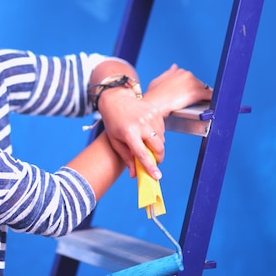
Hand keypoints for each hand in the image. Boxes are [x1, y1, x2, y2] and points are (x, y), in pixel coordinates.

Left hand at [96, 64, 211, 178]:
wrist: (116, 99)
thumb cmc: (113, 121)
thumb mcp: (115, 140)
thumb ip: (126, 157)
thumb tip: (134, 174)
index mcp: (129, 132)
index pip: (142, 154)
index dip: (150, 166)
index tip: (157, 176)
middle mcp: (141, 124)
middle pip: (158, 148)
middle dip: (157, 157)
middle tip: (152, 159)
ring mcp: (150, 116)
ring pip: (162, 139)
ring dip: (156, 145)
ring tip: (145, 139)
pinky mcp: (155, 111)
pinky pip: (162, 129)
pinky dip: (157, 134)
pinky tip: (147, 130)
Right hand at [143, 64, 212, 115]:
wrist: (154, 104)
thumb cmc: (153, 96)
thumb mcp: (158, 81)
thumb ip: (168, 73)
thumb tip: (174, 67)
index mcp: (179, 71)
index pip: (190, 78)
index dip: (188, 87)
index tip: (186, 92)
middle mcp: (187, 75)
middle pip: (198, 84)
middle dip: (195, 91)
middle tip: (188, 100)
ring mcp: (192, 83)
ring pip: (204, 89)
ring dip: (202, 96)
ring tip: (195, 104)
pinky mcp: (196, 93)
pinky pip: (209, 96)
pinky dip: (211, 99)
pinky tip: (210, 103)